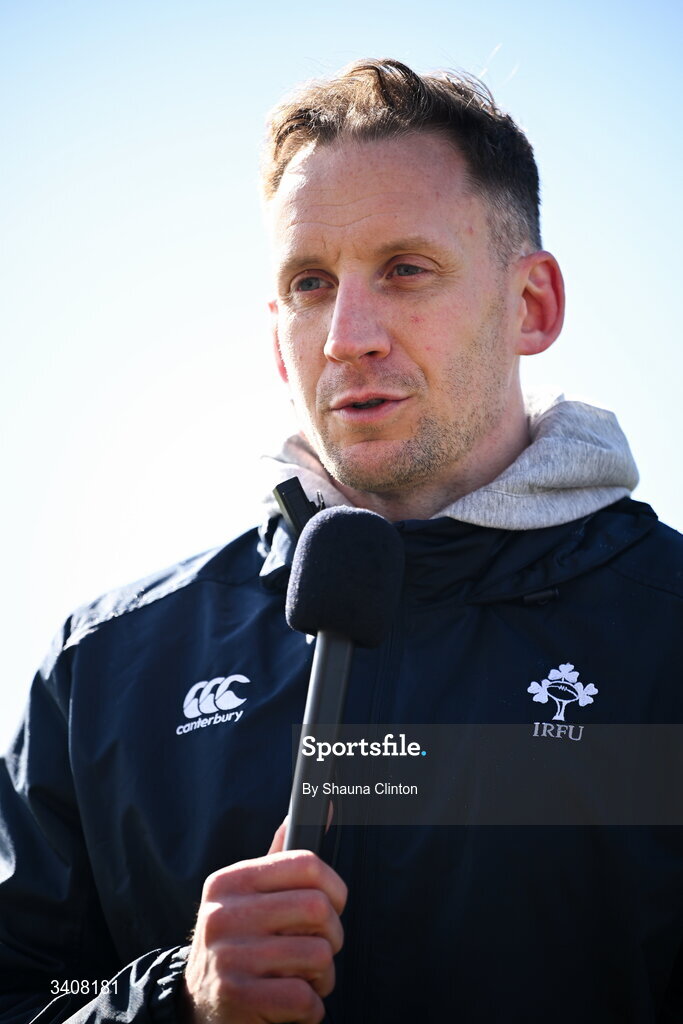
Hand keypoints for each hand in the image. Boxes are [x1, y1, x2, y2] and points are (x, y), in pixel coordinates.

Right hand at [184, 820, 347, 1023]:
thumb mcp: (247, 895)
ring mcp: (229, 957)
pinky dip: (313, 1006)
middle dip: (333, 934)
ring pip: (318, 954)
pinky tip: (296, 1002)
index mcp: (231, 881)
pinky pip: (304, 998)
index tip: (333, 904)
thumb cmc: (238, 941)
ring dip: (324, 975)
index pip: (306, 864)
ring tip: (306, 977)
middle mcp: (224, 914)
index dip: (334, 888)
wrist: (196, 1005)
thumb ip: (280, 855)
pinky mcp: (238, 998)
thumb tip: (314, 806)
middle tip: (321, 945)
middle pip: (318, 908)